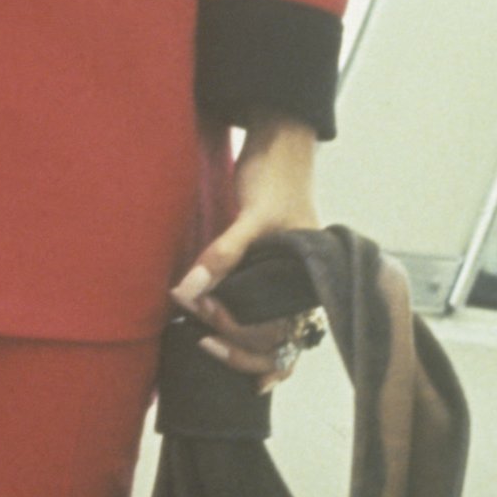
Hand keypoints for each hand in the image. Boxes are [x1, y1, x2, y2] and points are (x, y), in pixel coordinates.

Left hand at [170, 124, 325, 387]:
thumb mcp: (253, 215)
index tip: (207, 320)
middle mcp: (302, 289)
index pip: (284, 337)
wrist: (279, 144)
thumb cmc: (276, 176)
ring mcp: (287, 284)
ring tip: (205, 343)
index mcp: (309, 281)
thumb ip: (224, 253)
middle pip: (276, 344)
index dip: (243, 340)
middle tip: (201, 331)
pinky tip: (226, 352)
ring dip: (238, 346)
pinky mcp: (269, 273)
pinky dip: (243, 335)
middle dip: (237, 344)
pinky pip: (261, 316)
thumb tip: (187, 293)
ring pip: (271, 338)